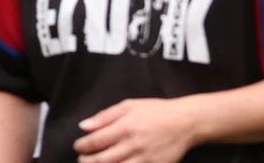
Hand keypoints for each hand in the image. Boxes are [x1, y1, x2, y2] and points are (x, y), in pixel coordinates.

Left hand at [74, 98, 197, 162]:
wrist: (185, 123)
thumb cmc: (155, 111)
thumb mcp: (129, 105)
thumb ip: (104, 117)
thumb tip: (83, 126)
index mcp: (125, 127)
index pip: (96, 141)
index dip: (82, 146)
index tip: (77, 146)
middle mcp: (134, 145)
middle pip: (102, 160)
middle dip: (87, 161)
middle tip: (81, 159)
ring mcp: (145, 160)